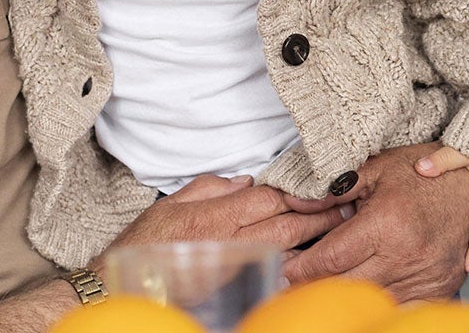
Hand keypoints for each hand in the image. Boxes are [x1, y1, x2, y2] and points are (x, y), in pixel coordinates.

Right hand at [98, 174, 349, 264]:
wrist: (120, 288)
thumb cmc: (143, 245)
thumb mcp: (170, 204)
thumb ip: (209, 188)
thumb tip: (244, 181)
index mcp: (217, 215)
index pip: (269, 199)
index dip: (299, 192)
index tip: (324, 187)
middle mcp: (230, 239)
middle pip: (285, 223)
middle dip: (319, 215)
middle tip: (348, 206)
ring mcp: (234, 265)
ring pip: (285, 248)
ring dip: (314, 239)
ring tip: (341, 228)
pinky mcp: (233, 284)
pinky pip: (271, 270)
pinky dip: (294, 263)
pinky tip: (313, 259)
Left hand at [281, 143, 468, 300]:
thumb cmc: (428, 174)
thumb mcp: (380, 169)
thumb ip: (338, 188)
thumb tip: (298, 201)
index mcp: (387, 222)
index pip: (330, 258)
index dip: (302, 267)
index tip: (287, 268)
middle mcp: (405, 254)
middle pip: (346, 285)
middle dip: (317, 285)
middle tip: (297, 282)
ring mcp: (423, 275)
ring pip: (371, 299)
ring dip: (348, 295)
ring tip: (330, 286)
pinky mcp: (438, 288)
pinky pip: (401, 308)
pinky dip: (382, 303)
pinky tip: (368, 295)